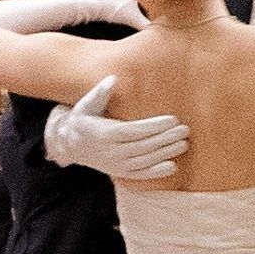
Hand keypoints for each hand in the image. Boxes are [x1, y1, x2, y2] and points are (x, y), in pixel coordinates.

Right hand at [43, 74, 187, 181]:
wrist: (69, 145)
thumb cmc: (83, 119)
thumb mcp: (86, 104)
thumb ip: (100, 92)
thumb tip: (113, 78)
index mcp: (103, 133)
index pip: (133, 130)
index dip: (154, 126)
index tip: (173, 119)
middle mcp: (110, 152)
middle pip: (142, 146)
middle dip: (166, 139)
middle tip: (185, 130)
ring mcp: (115, 164)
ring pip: (144, 161)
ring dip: (165, 153)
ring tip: (184, 144)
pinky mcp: (119, 173)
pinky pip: (140, 175)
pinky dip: (156, 173)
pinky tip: (173, 166)